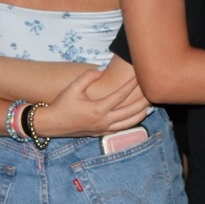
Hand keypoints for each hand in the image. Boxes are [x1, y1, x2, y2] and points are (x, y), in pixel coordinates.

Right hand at [33, 68, 150, 138]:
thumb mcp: (72, 87)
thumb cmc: (61, 104)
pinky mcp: (101, 133)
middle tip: (153, 90)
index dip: (132, 84)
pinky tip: (138, 116)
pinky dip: (132, 122)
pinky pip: (121, 129)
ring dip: (141, 113)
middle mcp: (104, 121)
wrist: (51, 124)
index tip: (140, 75)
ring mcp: (103, 129)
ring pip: (129, 123)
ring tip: (150, 105)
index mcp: (98, 109)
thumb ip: (88, 77)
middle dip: (143, 100)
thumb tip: (102, 70)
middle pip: (130, 111)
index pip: (121, 95)